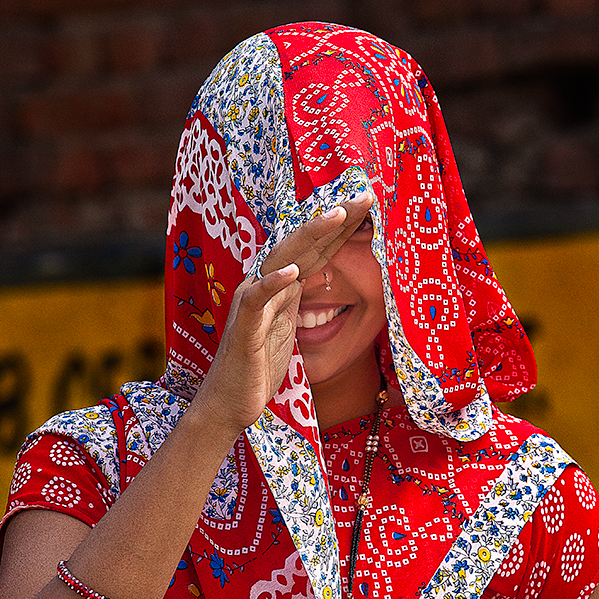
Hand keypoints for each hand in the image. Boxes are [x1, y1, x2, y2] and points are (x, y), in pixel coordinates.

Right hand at [192, 192, 373, 437]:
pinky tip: (293, 271)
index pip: (316, 249)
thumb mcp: (289, 326)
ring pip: (281, 260)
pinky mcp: (244, 329)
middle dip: (335, 218)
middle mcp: (264, 286)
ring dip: (309, 236)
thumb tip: (321, 277)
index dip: (342, 225)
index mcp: (280, 286)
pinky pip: (256, 301)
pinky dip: (272, 284)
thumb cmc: (259, 366)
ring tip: (337, 215)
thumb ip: (300, 299)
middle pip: (303, 244)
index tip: (369, 203)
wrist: (229, 403)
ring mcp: (252, 304)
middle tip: (366, 195)